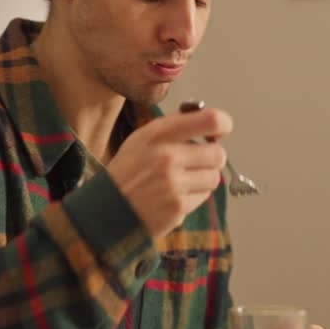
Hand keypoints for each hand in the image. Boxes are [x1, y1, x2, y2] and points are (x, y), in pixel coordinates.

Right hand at [106, 107, 232, 237]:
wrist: (107, 208)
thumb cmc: (129, 170)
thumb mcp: (143, 137)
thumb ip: (176, 126)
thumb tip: (213, 121)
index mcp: (159, 133)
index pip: (211, 120)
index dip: (223, 124)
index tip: (219, 131)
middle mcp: (167, 157)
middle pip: (219, 154)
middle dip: (212, 158)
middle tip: (197, 161)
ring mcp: (173, 184)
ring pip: (214, 177)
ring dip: (203, 178)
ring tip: (181, 180)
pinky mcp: (177, 207)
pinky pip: (204, 196)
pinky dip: (194, 196)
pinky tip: (174, 195)